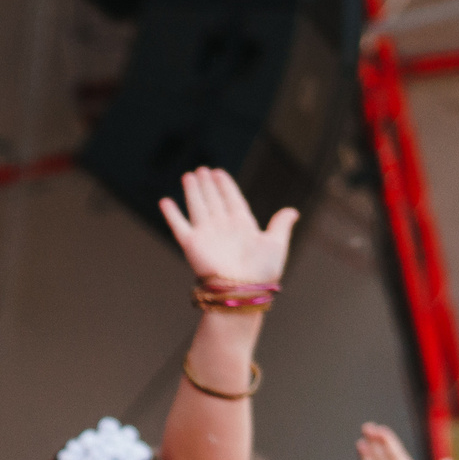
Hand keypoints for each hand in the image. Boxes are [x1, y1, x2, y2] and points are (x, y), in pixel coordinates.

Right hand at [158, 167, 295, 288]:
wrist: (243, 289)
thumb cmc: (262, 270)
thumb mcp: (276, 242)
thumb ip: (281, 224)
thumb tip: (293, 211)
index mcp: (243, 225)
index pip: (232, 199)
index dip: (225, 185)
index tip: (218, 172)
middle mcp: (223, 227)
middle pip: (213, 200)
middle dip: (207, 185)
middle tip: (201, 169)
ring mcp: (206, 235)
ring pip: (197, 207)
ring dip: (192, 191)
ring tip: (189, 175)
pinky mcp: (192, 245)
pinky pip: (179, 226)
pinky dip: (172, 214)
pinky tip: (165, 201)